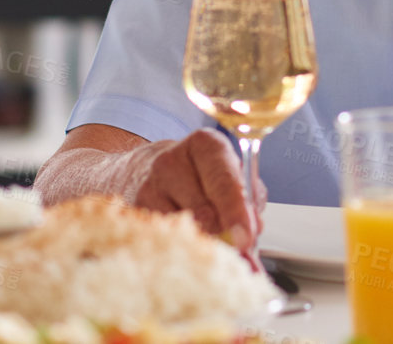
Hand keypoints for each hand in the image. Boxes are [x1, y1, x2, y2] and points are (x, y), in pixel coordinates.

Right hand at [130, 128, 260, 252]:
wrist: (161, 171)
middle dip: (222, 232)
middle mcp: (172, 160)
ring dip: (203, 240)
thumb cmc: (205, 175)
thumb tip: (254, 228)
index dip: (235, 210)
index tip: (246, 236)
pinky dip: (184, 245)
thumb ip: (248, 198)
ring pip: (183, 227)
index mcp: (206, 144)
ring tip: (213, 239)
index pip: (222, 179)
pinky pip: (166, 237)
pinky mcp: (137, 209)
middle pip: (202, 208)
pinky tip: (191, 240)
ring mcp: (150, 185)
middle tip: (236, 248)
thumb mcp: (233, 175)